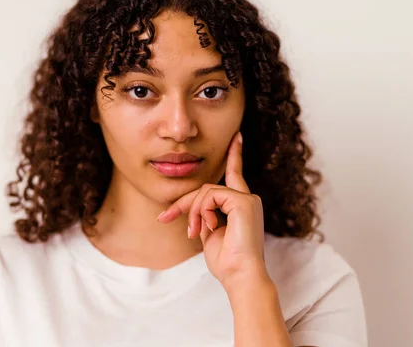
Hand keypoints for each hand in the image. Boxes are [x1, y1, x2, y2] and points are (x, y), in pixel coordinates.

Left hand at [157, 132, 266, 285]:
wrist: (239, 275)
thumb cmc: (227, 262)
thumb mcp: (210, 235)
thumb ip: (205, 217)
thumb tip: (193, 210)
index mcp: (241, 206)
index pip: (234, 175)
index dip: (233, 155)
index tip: (236, 136)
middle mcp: (247, 199)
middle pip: (206, 188)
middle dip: (184, 202)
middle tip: (165, 217)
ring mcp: (246, 199)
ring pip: (205, 191)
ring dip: (193, 212)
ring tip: (194, 232)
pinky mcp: (243, 202)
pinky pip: (210, 196)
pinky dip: (202, 212)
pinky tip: (208, 227)